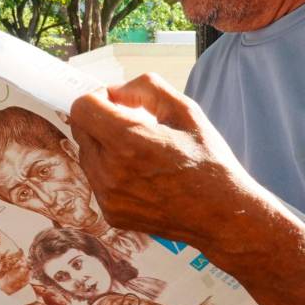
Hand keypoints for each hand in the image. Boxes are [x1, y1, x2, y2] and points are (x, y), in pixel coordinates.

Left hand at [67, 73, 261, 253]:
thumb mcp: (186, 111)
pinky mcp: (110, 213)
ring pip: (87, 155)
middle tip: (131, 125)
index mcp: (128, 142)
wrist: (224, 215)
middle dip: (100, 120)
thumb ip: (146, 89)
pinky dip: (111, 172)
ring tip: (141, 153)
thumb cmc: (209, 163)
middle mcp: (111, 171)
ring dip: (104, 146)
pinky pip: (97, 180)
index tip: (114, 101)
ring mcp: (108, 196)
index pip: (82, 108)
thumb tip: (116, 91)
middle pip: (81, 130)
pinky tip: (142, 176)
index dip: (96, 98)